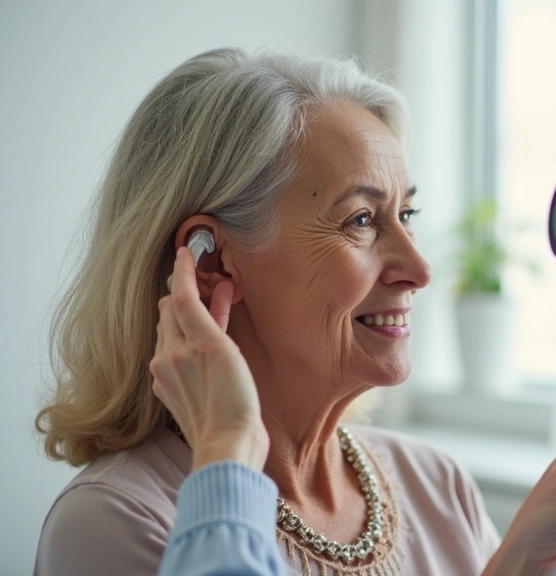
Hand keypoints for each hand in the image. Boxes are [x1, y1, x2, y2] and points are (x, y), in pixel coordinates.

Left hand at [150, 247, 268, 471]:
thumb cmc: (233, 404)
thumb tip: (201, 288)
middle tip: (217, 285)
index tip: (187, 251)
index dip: (184, 273)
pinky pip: (178, 356)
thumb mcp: (224, 352)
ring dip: (192, 318)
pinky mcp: (173, 393)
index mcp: (180, 345)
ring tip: (219, 311)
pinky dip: (192, 343)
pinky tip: (212, 349)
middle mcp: (168, 357)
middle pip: (172, 313)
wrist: (226, 449)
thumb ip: (208, 317)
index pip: (178, 297)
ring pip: (175, 333)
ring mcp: (168, 376)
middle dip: (190, 294)